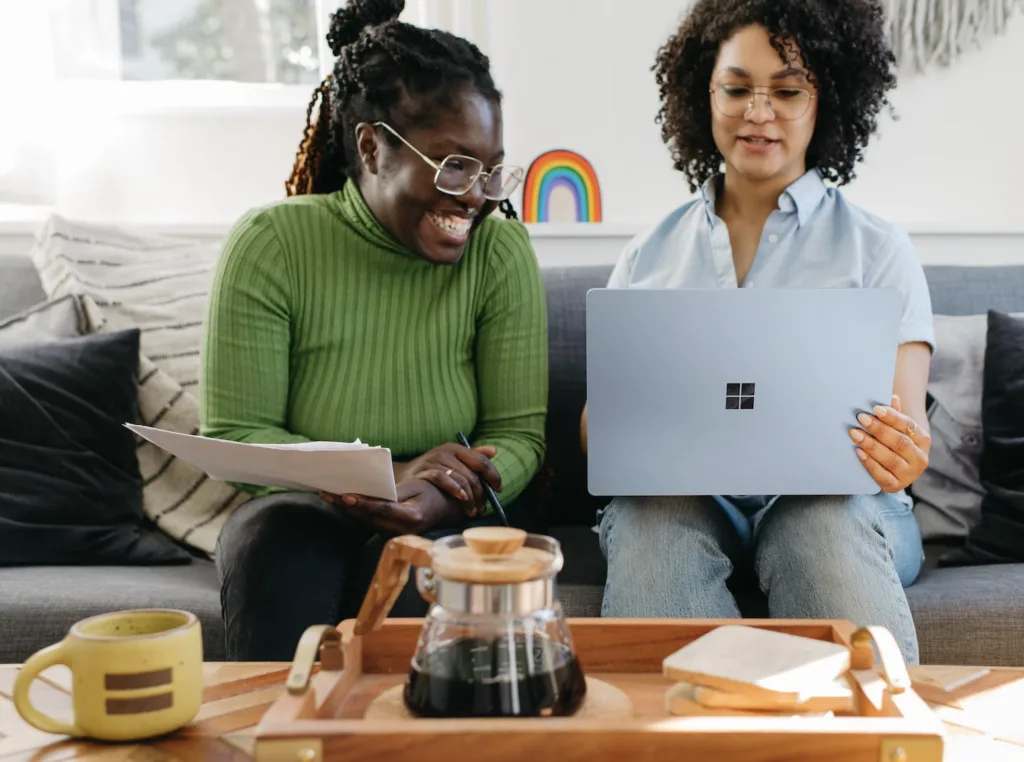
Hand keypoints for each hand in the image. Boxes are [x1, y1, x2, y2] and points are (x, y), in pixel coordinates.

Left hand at [321, 479, 461, 535]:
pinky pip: (368, 522)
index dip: (364, 503)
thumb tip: (375, 493)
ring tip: (327, 495)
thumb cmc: (429, 493)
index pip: (384, 509)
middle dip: (347, 505)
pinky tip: (340, 501)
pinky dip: (354, 512)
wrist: (440, 508)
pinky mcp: (387, 533)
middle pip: (369, 517)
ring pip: (365, 521)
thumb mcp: (417, 486)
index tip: (346, 496)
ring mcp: (394, 534)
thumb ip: (396, 492)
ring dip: (346, 509)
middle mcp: (402, 530)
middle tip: (326, 492)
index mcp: (413, 517)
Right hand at [397, 443, 501, 516]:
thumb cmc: (434, 469)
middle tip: (483, 507)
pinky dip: (454, 489)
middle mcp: (446, 452)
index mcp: (456, 449)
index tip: (498, 489)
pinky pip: (442, 478)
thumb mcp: (453, 460)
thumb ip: (473, 456)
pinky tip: (461, 499)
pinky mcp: (424, 471)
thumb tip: (494, 450)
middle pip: (472, 473)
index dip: (493, 475)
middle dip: (481, 492)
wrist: (405, 476)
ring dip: (470, 496)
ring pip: (460, 477)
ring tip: (473, 510)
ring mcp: (434, 461)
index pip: (481, 460)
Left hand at [849, 394, 930, 492]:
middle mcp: (920, 458)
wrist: (897, 466)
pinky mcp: (895, 486)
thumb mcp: (897, 427)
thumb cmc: (894, 440)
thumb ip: (894, 414)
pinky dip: (869, 463)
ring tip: (855, 433)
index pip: (908, 426)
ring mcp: (909, 474)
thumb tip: (892, 397)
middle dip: (879, 429)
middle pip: (899, 442)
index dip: (892, 417)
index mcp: (923, 440)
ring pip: (890, 459)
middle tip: (861, 418)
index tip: (875, 408)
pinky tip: (858, 452)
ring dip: (871, 445)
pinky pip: (881, 475)